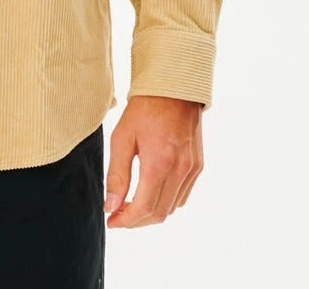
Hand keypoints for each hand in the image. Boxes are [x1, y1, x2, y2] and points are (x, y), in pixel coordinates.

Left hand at [103, 95, 203, 227]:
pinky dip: (166, 201)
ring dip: (151, 213)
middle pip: (159, 213)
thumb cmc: (144, 108)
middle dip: (136, 220)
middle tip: (118, 215)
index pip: (144, 208)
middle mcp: (180, 170)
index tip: (111, 221)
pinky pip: (182, 196)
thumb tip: (111, 206)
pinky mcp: (198, 166)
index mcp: (159, 163)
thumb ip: (117, 175)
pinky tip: (151, 193)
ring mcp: (192, 169)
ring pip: (172, 208)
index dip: (126, 221)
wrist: (173, 88)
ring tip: (131, 205)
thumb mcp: (122, 137)